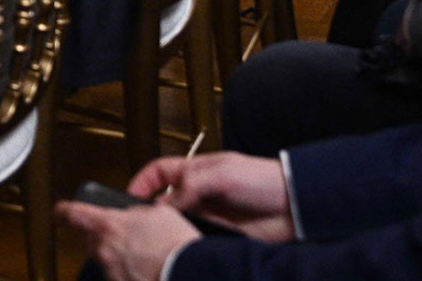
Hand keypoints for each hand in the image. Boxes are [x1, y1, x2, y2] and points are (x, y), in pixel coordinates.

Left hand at [57, 201, 202, 280]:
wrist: (189, 274)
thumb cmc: (176, 244)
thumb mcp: (157, 212)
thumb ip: (136, 212)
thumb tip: (132, 216)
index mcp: (108, 225)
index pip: (72, 214)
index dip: (63, 211)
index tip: (59, 211)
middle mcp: (104, 250)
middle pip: (93, 241)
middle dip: (106, 237)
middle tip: (129, 237)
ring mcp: (111, 272)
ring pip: (107, 260)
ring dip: (120, 256)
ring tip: (146, 255)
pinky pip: (119, 276)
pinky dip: (129, 272)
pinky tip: (148, 269)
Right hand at [127, 153, 295, 241]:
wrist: (293, 207)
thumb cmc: (260, 180)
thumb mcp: (221, 175)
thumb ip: (189, 187)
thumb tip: (162, 205)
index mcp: (195, 171)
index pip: (159, 173)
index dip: (142, 183)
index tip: (127, 198)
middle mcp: (199, 194)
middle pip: (165, 202)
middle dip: (150, 213)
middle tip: (139, 226)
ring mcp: (209, 216)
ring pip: (178, 224)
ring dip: (170, 231)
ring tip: (158, 241)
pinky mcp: (219, 236)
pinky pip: (195, 240)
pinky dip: (187, 244)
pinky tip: (182, 250)